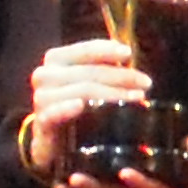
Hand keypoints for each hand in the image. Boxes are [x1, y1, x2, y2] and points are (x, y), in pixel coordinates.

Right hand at [20, 38, 148, 180]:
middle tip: (146, 83)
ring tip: (136, 98)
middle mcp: (46, 75)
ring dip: (112, 94)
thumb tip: (129, 61)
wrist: (51, 137)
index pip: (85, 50)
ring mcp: (42, 98)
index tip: (129, 54)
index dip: (107, 50)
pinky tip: (80, 106)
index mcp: (56, 60)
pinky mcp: (42, 121)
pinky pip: (54, 113)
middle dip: (121, 76)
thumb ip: (103, 69)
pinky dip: (67, 108)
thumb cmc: (74, 104)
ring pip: (81, 91)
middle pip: (90, 72)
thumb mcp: (87, 82)